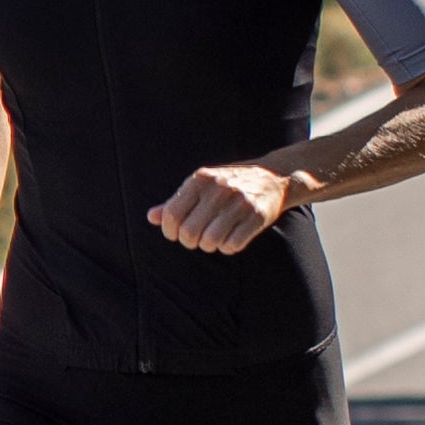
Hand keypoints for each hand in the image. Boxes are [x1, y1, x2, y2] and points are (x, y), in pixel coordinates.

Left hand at [148, 160, 298, 254]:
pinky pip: (232, 245)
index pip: (172, 215)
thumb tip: (151, 217)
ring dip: (209, 246)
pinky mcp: (257, 216)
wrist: (273, 177)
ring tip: (214, 238)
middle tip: (197, 239)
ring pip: (210, 242)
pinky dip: (229, 247)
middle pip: (189, 232)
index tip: (176, 234)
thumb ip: (176, 202)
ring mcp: (239, 202)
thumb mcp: (201, 186)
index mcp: (200, 179)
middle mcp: (219, 189)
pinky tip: (232, 238)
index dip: (170, 232)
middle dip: (190, 242)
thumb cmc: (229, 184)